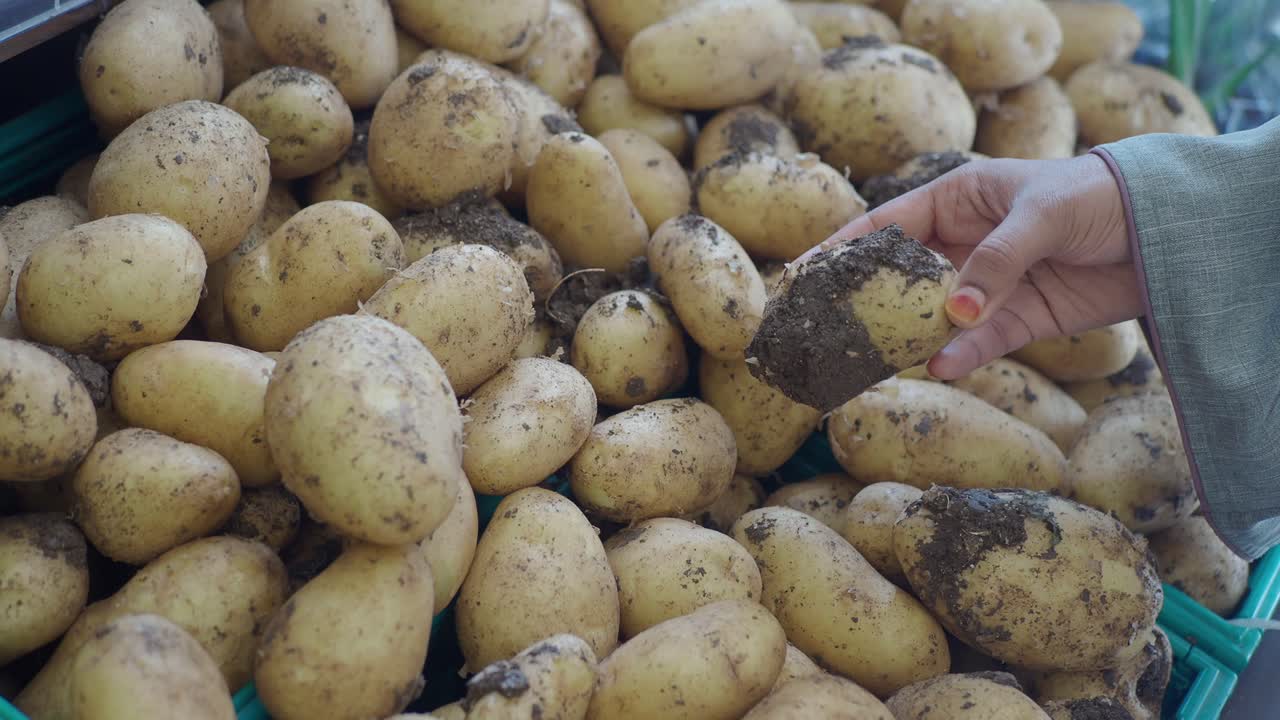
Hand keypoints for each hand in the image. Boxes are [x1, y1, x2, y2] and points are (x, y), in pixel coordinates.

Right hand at [801, 154, 1140, 379]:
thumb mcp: (1044, 215)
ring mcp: (987, 285)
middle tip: (825, 332)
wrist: (1167, 233)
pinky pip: (977, 341)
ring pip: (931, 317)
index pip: (885, 226)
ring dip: (905, 338)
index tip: (802, 276)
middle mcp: (963, 243)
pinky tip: (940, 366)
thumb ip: (996, 260)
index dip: (841, 251)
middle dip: (865, 305)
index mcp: (958, 199)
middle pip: (899, 279)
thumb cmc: (1100, 197)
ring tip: (869, 364)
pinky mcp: (1017, 320)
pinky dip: (959, 355)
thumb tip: (954, 313)